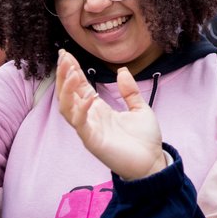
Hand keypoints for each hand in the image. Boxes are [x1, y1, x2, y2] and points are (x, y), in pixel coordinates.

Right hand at [56, 50, 165, 180]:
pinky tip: (89, 97)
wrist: (152, 163)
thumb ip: (129, 91)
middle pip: (69, 94)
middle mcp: (90, 118)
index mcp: (99, 110)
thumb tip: (122, 71)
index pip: (80, 88)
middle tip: (64, 56)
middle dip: (65, 75)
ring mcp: (89, 130)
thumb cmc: (145, 139)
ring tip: (71, 71)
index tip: (67, 54)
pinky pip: (80, 124)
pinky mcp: (93, 142)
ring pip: (67, 108)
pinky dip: (81, 110)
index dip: (72, 71)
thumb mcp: (140, 109)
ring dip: (67, 89)